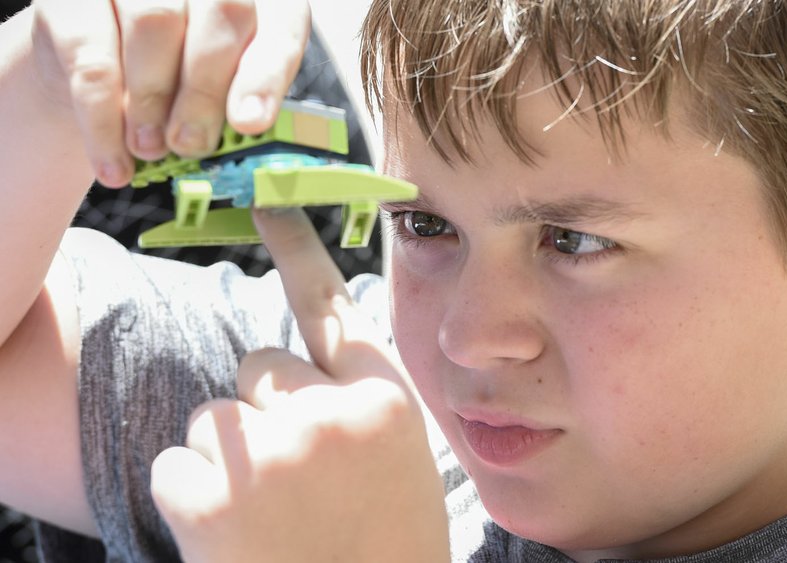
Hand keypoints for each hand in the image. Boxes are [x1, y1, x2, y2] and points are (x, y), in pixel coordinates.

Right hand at [30, 0, 309, 186]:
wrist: (96, 77)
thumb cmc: (178, 88)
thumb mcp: (220, 97)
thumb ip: (241, 104)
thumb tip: (249, 129)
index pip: (279, 25)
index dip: (266, 74)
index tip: (250, 122)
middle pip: (223, 11)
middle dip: (208, 91)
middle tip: (192, 144)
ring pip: (154, 23)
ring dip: (153, 100)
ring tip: (149, 148)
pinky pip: (91, 56)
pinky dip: (103, 119)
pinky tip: (114, 160)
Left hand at [150, 208, 449, 562]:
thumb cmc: (384, 545)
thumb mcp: (400, 463)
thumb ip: (357, 402)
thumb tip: (300, 366)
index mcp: (384, 401)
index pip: (333, 305)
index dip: (298, 246)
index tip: (266, 197)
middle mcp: (330, 413)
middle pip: (258, 366)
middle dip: (264, 411)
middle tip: (293, 478)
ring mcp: (271, 453)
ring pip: (214, 415)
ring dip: (229, 459)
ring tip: (270, 514)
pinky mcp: (213, 496)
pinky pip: (178, 463)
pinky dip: (193, 499)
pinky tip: (234, 539)